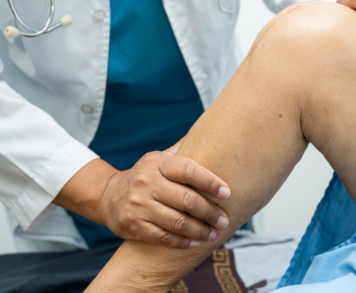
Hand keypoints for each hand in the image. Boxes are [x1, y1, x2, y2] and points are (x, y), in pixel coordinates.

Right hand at [99, 142, 230, 248]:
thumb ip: (181, 150)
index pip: (188, 170)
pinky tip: (196, 242)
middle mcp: (147, 183)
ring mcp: (139, 205)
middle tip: (224, 220)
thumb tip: (209, 133)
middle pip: (186, 200)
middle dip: (210, 212)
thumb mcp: (158, 158)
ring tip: (214, 233)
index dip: (210, 181)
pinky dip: (183, 242)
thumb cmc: (144, 175)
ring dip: (200, 230)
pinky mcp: (134, 225)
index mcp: (157, 164)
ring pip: (177, 222)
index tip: (227, 192)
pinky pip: (164, 237)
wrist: (109, 195)